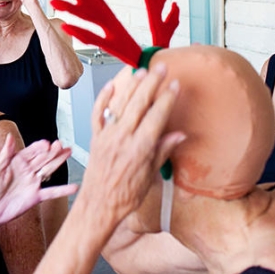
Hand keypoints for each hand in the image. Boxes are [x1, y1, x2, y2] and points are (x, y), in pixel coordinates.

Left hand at [0, 135, 77, 225]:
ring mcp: (32, 183)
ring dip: (58, 161)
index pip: (31, 151)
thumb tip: (9, 137)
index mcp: (17, 162)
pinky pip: (51, 192)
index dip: (40, 147)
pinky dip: (62, 190)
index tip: (47, 143)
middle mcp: (27, 170)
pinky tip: (74, 187)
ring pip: (48, 170)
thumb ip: (4, 154)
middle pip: (43, 158)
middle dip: (52, 151)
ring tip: (68, 152)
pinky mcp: (35, 196)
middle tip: (61, 145)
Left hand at [82, 64, 184, 226]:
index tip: (175, 85)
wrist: (99, 205)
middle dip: (151, 83)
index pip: (156, 116)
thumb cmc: (126, 196)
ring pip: (119, 104)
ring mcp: (106, 135)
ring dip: (131, 86)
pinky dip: (104, 98)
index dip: (167, 98)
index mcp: (140, 148)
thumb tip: (179, 134)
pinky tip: (111, 85)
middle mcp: (122, 138)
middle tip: (161, 68)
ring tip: (141, 71)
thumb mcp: (150, 176)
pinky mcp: (95, 137)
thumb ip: (163, 151)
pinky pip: (98, 113)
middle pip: (139, 103)